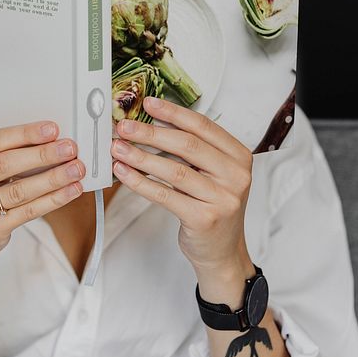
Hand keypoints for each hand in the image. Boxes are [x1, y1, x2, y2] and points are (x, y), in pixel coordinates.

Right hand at [0, 121, 84, 264]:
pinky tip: (69, 190)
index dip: (25, 134)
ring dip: (53, 178)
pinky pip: (26, 212)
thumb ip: (1, 156)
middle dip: (42, 154)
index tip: (51, 129)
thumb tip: (48, 140)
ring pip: (19, 190)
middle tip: (69, 148)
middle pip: (5, 164)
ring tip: (75, 169)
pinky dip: (52, 199)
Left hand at [110, 97, 255, 299]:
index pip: (204, 127)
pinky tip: (124, 172)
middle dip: (151, 133)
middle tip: (124, 127)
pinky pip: (165, 195)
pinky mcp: (204, 219)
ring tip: (118, 148)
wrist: (222, 251)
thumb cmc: (212, 207)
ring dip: (140, 157)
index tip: (148, 105)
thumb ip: (194, 150)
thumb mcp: (214, 174)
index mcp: (239, 157)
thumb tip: (154, 123)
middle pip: (187, 145)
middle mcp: (236, 176)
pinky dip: (140, 182)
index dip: (174, 113)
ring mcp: (222, 199)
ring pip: (174, 170)